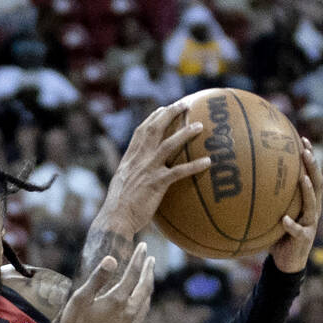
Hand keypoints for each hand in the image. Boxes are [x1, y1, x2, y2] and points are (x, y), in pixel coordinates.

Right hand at [58, 242, 155, 322]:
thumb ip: (98, 278)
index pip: (133, 273)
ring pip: (146, 299)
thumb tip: (112, 259)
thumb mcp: (81, 298)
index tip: (143, 245)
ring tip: (148, 276)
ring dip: (148, 285)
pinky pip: (143, 312)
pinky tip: (142, 301)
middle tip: (150, 257)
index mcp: (117, 299)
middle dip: (148, 269)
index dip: (138, 258)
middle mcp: (129, 310)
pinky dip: (145, 300)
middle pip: (145, 285)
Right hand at [96, 102, 212, 236]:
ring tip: (200, 125)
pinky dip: (194, 166)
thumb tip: (141, 172)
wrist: (115, 219)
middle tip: (186, 103)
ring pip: (168, 145)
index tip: (165, 108)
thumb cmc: (119, 206)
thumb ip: (132, 172)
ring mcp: (148, 170)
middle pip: (155, 129)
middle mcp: (139, 159)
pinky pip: (179, 172)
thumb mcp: (122, 183)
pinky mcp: (157, 184)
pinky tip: (208, 162)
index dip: (154, 117)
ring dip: (185, 133)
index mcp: (130, 158)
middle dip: (170, 113)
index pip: (142, 130)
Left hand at [269, 138, 322, 273]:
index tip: (302, 138)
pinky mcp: (305, 239)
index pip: (311, 174)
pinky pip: (298, 231)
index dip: (310, 156)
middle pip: (318, 183)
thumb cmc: (278, 234)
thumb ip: (264, 198)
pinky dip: (291, 225)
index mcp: (306, 201)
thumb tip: (240, 179)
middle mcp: (312, 209)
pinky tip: (284, 220)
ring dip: (308, 190)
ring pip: (312, 204)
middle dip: (313, 166)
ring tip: (302, 178)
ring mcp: (310, 223)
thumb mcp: (272, 213)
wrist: (287, 261)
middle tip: (305, 150)